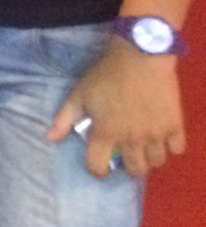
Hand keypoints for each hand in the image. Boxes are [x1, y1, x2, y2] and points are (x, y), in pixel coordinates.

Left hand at [48, 39, 185, 176]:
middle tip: (126, 155)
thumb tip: (50, 138)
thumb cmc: (105, 75)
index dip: (97, 170)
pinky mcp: (175, 125)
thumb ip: (64, 119)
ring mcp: (155, 134)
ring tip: (144, 147)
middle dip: (128, 167)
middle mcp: (131, 138)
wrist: (140, 56)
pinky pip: (177, 149)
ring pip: (156, 162)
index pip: (98, 166)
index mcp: (105, 132)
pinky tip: (163, 137)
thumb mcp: (78, 94)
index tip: (99, 165)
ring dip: (149, 158)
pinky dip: (171, 147)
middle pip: (135, 170)